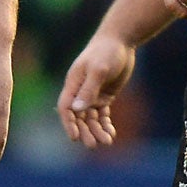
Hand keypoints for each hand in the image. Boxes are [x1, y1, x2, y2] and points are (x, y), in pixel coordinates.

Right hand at [58, 32, 137, 148]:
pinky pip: (103, 114)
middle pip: (78, 117)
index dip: (68, 124)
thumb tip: (77, 110)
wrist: (120, 41)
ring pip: (91, 118)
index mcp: (73, 84)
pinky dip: (106, 124)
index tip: (74, 138)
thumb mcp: (99, 70)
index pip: (66, 108)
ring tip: (107, 141)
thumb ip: (88, 89)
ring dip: (97, 130)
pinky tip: (111, 133)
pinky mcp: (104, 95)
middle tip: (93, 145)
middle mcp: (80, 91)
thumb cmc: (106, 52)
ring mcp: (92, 94)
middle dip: (85, 131)